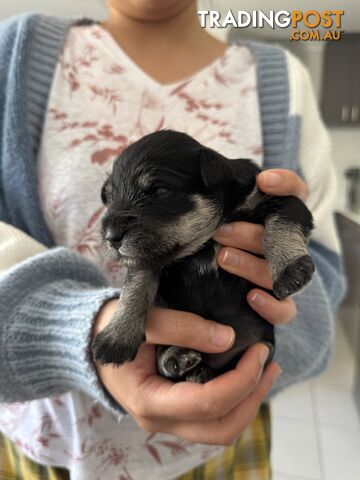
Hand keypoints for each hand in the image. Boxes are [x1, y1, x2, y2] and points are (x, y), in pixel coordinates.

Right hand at [93, 300, 280, 444]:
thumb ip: (180, 327)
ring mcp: (168, 417)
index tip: (259, 350)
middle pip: (221, 427)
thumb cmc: (109, 328)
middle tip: (270, 363)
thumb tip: (228, 339)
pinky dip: (235, 399)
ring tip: (267, 370)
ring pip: (220, 428)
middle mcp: (161, 418)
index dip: (241, 380)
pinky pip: (212, 417)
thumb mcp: (140, 319)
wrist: (90, 341)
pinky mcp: (175, 408)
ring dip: (248, 402)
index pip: (208, 403)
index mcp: (149, 400)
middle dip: (252, 397)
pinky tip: (246, 374)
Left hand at [213, 169, 308, 324]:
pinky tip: (251, 297)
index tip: (263, 181)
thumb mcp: (219, 219)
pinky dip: (272, 306)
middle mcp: (286, 246)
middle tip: (220, 232)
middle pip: (283, 237)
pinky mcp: (279, 305)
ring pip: (281, 272)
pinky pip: (285, 310)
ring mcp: (285, 276)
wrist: (217, 287)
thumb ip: (223, 203)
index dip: (286, 185)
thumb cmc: (218, 240)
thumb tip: (209, 181)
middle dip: (250, 234)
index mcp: (278, 220)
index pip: (296, 194)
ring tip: (223, 258)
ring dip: (252, 265)